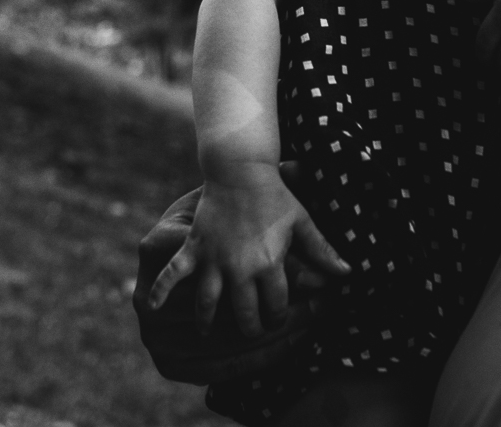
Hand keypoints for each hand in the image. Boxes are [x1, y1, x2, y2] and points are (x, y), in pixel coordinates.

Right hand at [146, 163, 348, 337]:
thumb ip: (322, 251)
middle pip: (244, 314)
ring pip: (210, 304)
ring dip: (209, 322)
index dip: (279, 317)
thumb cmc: (275, 195)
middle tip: (249, 329)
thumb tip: (347, 274)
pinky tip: (153, 307)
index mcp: (269, 263)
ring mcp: (213, 260)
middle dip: (249, 327)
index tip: (277, 318)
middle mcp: (240, 268)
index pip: (276, 307)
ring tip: (209, 331)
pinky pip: (174, 274)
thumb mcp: (302, 222)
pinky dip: (162, 290)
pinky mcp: (194, 248)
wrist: (240, 169)